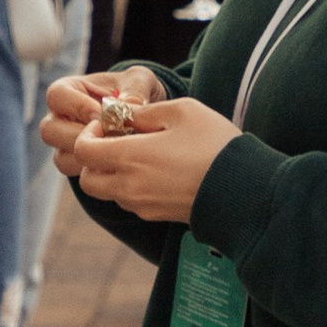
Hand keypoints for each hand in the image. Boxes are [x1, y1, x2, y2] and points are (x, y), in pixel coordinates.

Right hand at [39, 62, 163, 164]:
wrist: (139, 116)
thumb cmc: (133, 92)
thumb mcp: (139, 80)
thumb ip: (135, 87)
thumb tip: (129, 105)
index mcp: (67, 90)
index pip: (57, 95)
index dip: (77, 106)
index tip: (101, 113)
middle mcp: (58, 117)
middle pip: (50, 130)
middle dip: (80, 136)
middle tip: (108, 137)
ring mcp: (63, 143)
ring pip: (61, 156)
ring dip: (88, 157)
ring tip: (114, 151)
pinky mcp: (73, 162)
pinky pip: (73, 172)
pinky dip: (93, 171)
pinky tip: (115, 163)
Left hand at [66, 88, 238, 223]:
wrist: (244, 190)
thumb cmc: (214, 145)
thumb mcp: (183, 111)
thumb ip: (146, 111)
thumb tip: (125, 115)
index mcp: (129, 158)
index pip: (83, 151)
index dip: (89, 133)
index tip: (110, 124)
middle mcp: (129, 186)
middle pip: (87, 179)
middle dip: (92, 160)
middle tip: (116, 143)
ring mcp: (142, 205)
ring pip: (108, 192)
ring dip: (113, 174)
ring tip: (142, 155)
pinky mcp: (156, 215)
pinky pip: (130, 202)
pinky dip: (132, 186)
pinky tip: (158, 170)